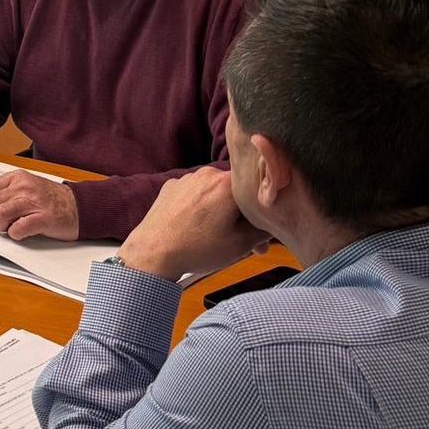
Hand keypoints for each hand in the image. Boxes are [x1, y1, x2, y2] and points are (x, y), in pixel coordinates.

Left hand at [0, 170, 78, 240]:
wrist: (80, 206)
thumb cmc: (52, 200)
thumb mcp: (23, 190)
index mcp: (18, 178)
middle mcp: (25, 186)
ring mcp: (35, 202)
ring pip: (0, 214)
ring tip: (6, 229)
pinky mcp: (44, 218)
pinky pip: (18, 228)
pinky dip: (15, 234)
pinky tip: (20, 233)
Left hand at [118, 167, 269, 280]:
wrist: (152, 254)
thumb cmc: (197, 249)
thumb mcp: (241, 244)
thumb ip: (265, 228)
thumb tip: (276, 221)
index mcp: (228, 183)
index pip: (257, 191)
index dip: (262, 214)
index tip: (261, 236)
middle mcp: (207, 174)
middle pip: (235, 193)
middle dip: (242, 217)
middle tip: (244, 244)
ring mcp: (186, 179)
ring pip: (214, 193)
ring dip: (221, 212)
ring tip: (216, 237)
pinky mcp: (170, 187)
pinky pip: (194, 195)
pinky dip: (200, 209)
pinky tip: (196, 228)